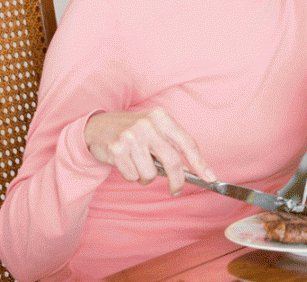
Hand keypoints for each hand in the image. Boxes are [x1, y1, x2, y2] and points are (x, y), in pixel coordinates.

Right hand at [84, 107, 215, 195]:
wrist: (97, 126)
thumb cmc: (132, 130)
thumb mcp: (154, 127)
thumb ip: (171, 144)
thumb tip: (191, 169)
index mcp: (161, 117)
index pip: (187, 142)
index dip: (200, 163)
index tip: (210, 178)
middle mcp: (147, 124)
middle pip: (172, 161)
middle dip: (177, 180)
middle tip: (176, 190)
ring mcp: (130, 136)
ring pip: (150, 173)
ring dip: (146, 177)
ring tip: (139, 165)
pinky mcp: (116, 150)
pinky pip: (133, 176)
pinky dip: (132, 176)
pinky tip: (126, 163)